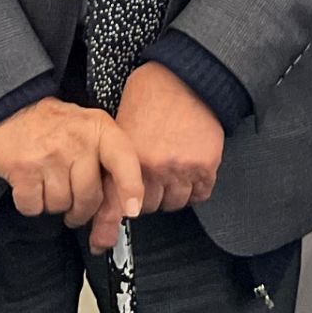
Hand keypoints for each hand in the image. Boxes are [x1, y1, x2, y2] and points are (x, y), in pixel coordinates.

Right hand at [0, 97, 144, 249]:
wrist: (12, 110)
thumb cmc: (57, 127)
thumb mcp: (91, 130)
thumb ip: (109, 162)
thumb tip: (127, 209)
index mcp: (100, 128)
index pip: (123, 161)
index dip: (130, 188)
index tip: (132, 210)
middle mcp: (77, 140)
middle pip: (89, 196)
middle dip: (82, 210)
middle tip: (75, 206)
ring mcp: (49, 154)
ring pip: (60, 205)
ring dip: (54, 204)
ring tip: (50, 184)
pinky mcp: (23, 169)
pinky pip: (34, 207)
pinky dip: (31, 204)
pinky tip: (32, 186)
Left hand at [118, 62, 225, 214]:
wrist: (189, 76)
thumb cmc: (153, 93)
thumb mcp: (121, 124)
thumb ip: (116, 158)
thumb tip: (108, 185)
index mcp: (131, 157)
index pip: (118, 203)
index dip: (110, 221)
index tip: (105, 236)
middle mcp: (156, 167)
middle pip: (147, 207)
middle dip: (145, 197)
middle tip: (148, 183)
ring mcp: (183, 168)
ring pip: (175, 203)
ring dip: (171, 194)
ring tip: (170, 176)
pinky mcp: (207, 165)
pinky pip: (200, 194)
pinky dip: (194, 189)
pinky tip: (189, 175)